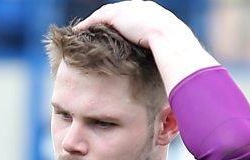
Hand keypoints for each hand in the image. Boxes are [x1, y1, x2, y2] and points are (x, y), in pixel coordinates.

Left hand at [74, 0, 192, 48]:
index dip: (120, 22)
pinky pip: (96, 19)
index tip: (112, 30)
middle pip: (116, 11)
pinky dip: (86, 25)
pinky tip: (77, 31)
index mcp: (152, 11)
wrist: (170, 39)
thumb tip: (159, 62)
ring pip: (104, 13)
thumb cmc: (172, 47)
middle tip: (93, 29)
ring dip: (92, 22)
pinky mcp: (117, 15)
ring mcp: (128, 8)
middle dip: (104, 19)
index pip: (131, 14)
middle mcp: (139, 6)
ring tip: (82, 31)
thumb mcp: (165, 46)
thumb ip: (158, 48)